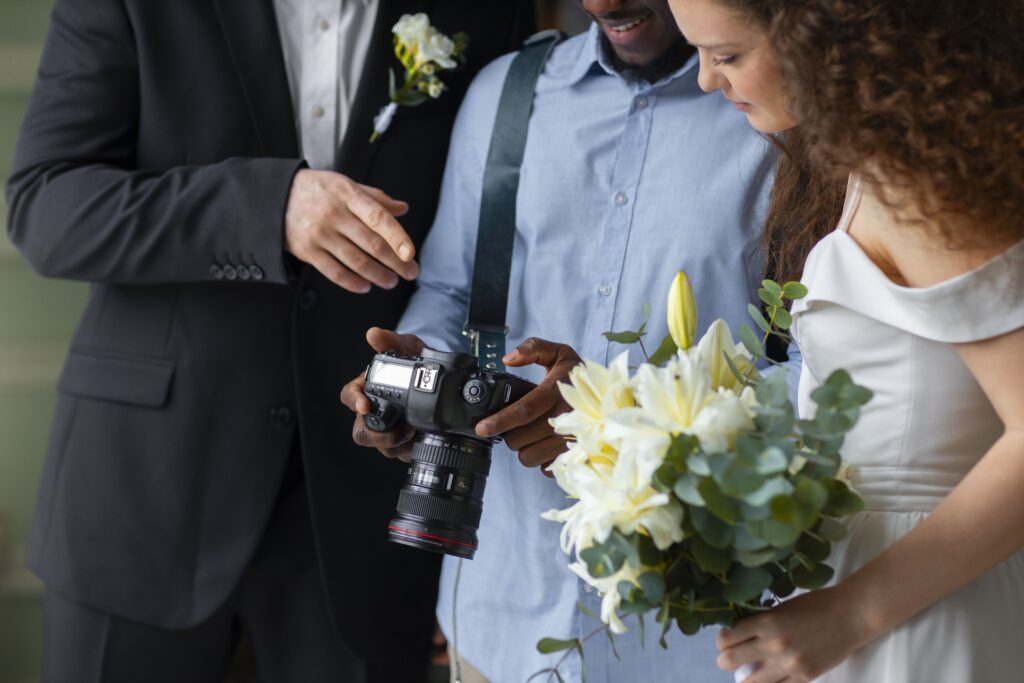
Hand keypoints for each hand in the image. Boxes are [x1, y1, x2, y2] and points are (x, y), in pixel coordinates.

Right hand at [284, 169, 418, 292]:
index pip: (379, 218)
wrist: (276, 197)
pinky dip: (353, 283)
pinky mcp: (307, 251)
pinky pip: (335, 272)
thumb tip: (403, 209)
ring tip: (391, 281)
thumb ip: (375, 198)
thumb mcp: (345, 185)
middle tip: (411, 272)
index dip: (398, 237)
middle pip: (372, 244)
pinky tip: (366, 286)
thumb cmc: (318, 191)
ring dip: (378, 275)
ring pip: (356, 262)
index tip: (411, 254)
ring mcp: (320, 234)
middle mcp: (334, 214)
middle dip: (396, 263)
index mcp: (348, 195)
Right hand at [340, 327, 424, 460]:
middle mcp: (374, 412)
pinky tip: (421, 439)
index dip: (353, 401)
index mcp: (369, 388)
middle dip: (378, 436)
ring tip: (416, 431)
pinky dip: (411, 449)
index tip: (364, 405)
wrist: (440, 380)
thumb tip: (374, 334)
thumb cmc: (417, 362)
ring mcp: (388, 430)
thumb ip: (392, 341)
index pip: (349, 395)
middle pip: (362, 432)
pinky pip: (401, 453)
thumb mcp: (409, 347)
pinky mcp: (403, 444)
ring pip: (382, 447)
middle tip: (401, 429)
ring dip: (398, 444)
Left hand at [473, 337, 581, 472]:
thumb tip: (508, 359)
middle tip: (514, 424)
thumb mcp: (559, 353)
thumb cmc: (578, 376)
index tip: (481, 428)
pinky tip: (545, 444)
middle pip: (520, 438)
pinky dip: (540, 458)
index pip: (523, 411)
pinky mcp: (574, 457)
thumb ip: (533, 348)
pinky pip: (544, 467)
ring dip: (524, 447)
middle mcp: (566, 418)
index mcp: (558, 392)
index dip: (499, 421)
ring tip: (531, 433)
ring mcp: (571, 441)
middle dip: (509, 433)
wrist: (610, 398)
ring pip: (529, 457)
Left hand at [717, 587, 870, 682]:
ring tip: (748, 670)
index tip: (726, 639)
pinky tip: (771, 675)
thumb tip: (737, 633)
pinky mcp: (804, 678)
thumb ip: (760, 622)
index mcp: (767, 622)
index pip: (726, 638)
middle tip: (731, 657)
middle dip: (725, 660)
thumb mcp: (781, 608)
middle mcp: (774, 646)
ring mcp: (789, 665)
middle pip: (729, 661)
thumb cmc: (816, 605)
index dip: (722, 640)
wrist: (851, 616)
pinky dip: (770, 682)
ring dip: (744, 676)